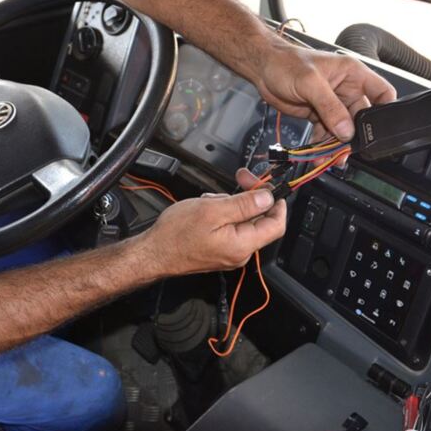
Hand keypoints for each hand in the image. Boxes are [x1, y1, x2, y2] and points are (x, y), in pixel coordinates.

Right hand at [139, 170, 286, 276]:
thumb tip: (267, 198)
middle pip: (259, 220)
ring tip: (210, 199)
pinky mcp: (219, 249)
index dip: (277, 203)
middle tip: (241, 178)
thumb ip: (244, 205)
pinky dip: (222, 213)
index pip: (276, 225)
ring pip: (242, 220)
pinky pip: (229, 227)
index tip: (269, 186)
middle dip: (249, 197)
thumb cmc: (176, 234)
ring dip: (231, 204)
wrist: (153, 253)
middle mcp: (240, 252)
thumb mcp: (212, 211)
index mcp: (243, 245)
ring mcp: (229, 252)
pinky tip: (206, 208)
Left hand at [256, 41, 395, 142]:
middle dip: (356, 137)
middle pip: (361, 118)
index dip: (385, 111)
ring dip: (338, 145)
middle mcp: (347, 89)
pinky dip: (324, 146)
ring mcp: (333, 103)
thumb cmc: (285, 63)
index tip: (381, 130)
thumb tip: (346, 130)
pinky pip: (328, 134)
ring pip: (344, 130)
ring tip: (331, 158)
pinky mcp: (319, 114)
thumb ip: (329, 107)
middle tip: (348, 151)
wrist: (263, 69)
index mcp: (353, 74)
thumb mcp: (310, 83)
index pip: (382, 92)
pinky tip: (319, 155)